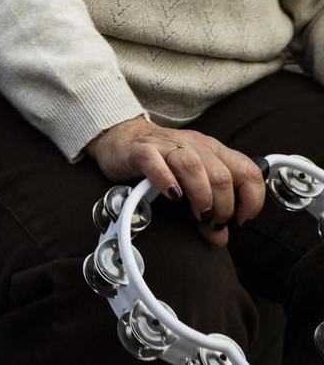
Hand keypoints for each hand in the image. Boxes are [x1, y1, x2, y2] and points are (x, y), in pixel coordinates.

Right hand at [85, 116, 265, 245]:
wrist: (121, 138)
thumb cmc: (160, 162)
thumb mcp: (190, 184)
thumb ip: (207, 209)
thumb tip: (220, 237)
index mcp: (212, 150)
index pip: (248, 171)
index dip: (252, 200)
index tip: (239, 220)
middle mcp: (194, 145)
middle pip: (221, 175)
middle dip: (222, 207)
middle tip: (211, 222)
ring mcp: (167, 146)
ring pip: (194, 167)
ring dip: (201, 197)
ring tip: (196, 215)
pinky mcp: (142, 151)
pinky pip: (157, 164)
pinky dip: (167, 182)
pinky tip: (172, 196)